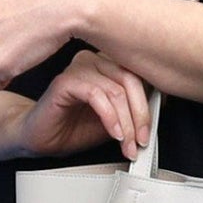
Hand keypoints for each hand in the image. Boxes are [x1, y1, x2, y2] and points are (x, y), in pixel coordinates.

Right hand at [7, 48, 152, 162]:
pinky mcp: (65, 81)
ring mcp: (79, 68)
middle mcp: (95, 60)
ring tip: (126, 143)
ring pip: (116, 90)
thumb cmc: (73, 128)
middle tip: (141, 140)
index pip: (140, 74)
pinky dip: (109, 117)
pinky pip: (96, 95)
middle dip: (141, 115)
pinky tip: (113, 132)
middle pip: (131, 80)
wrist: (42, 139)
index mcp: (108, 64)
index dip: (152, 101)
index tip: (154, 126)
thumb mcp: (115, 121)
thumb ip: (134, 111)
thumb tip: (160, 109)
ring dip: (126, 122)